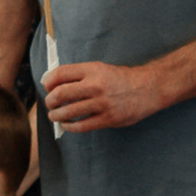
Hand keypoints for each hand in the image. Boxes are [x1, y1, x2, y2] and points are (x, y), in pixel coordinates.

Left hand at [42, 57, 156, 132]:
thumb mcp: (101, 68)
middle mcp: (96, 85)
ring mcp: (102, 103)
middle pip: (61, 94)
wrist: (149, 88)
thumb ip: (80, 75)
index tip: (47, 87)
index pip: (60, 74)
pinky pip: (82, 126)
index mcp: (92, 70)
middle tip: (49, 103)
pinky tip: (66, 124)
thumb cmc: (122, 79)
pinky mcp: (108, 119)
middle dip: (50, 100)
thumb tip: (55, 84)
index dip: (48, 81)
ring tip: (54, 115)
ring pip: (68, 111)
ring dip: (56, 115)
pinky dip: (69, 126)